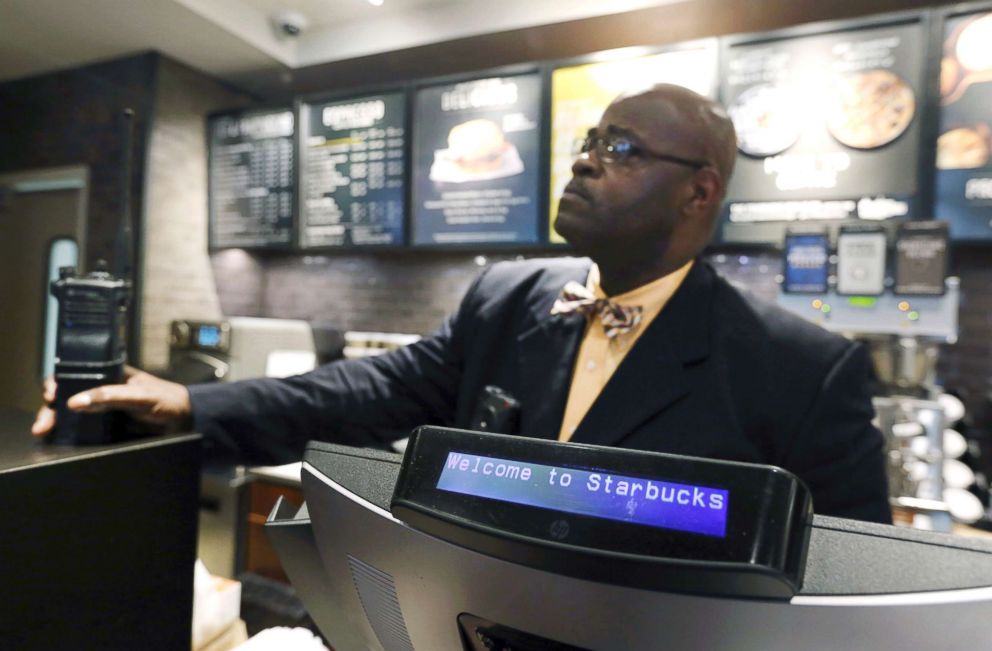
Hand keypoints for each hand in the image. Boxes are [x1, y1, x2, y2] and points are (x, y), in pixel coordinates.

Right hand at [31, 366, 192, 436]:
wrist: (186, 423)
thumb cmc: (167, 400)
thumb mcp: (139, 395)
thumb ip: (110, 396)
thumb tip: (75, 402)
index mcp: (109, 376)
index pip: (75, 375)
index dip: (58, 383)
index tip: (51, 394)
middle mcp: (102, 393)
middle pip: (67, 398)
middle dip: (51, 409)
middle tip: (43, 424)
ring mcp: (103, 413)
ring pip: (71, 417)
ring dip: (55, 424)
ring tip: (43, 433)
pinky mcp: (106, 431)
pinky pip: (83, 433)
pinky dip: (68, 437)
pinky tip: (57, 442)